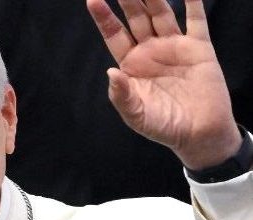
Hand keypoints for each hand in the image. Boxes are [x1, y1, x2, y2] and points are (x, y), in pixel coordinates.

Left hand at [87, 0, 241, 169]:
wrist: (198, 134)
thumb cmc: (163, 126)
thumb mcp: (136, 115)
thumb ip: (121, 95)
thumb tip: (110, 73)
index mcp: (131, 66)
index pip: (114, 36)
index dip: (104, 18)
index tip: (92, 0)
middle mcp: (150, 51)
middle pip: (136, 18)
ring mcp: (174, 46)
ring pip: (161, 13)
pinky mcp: (199, 47)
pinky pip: (196, 19)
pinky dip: (193, 1)